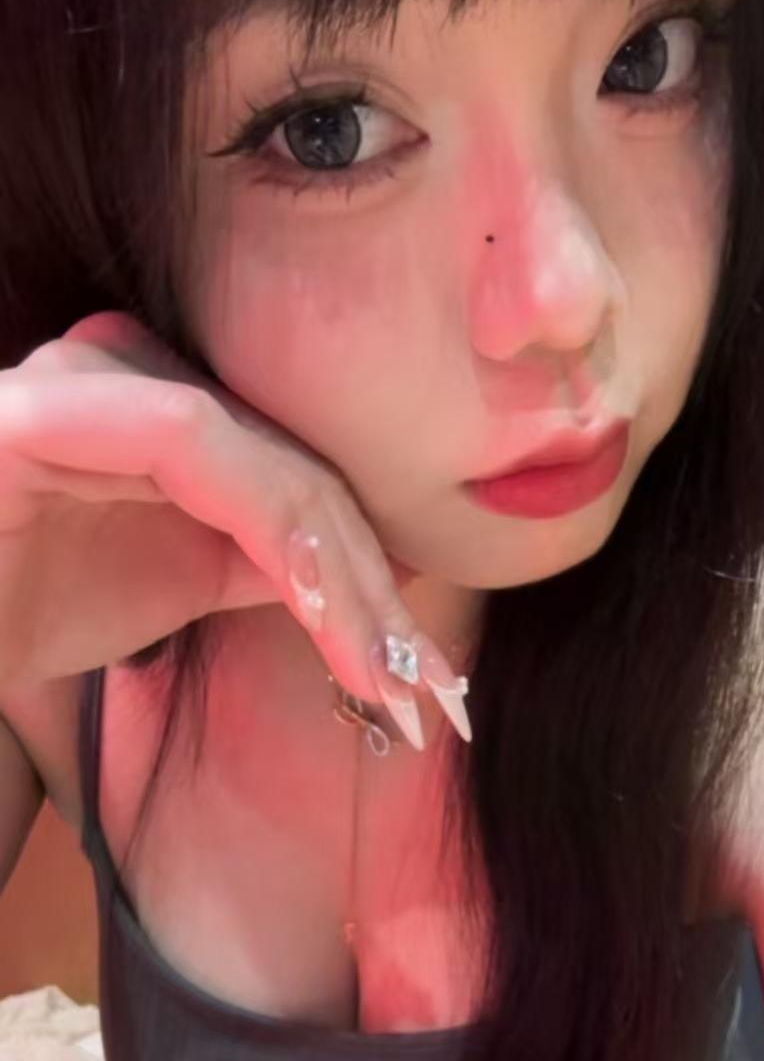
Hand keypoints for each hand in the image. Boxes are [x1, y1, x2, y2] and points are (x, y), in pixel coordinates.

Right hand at [0, 311, 469, 748]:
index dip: (374, 571)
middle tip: (426, 688)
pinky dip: (276, 529)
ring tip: (388, 674)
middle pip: (299, 469)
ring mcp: (83, 381)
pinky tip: (324, 613)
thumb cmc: (24, 607)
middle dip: (375, 588)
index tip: (421, 671)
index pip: (300, 477)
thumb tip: (380, 573)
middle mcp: (125, 372)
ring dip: (343, 575)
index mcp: (160, 408)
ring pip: (266, 460)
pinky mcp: (45, 409)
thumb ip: (266, 560)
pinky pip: (193, 445)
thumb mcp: (175, 585)